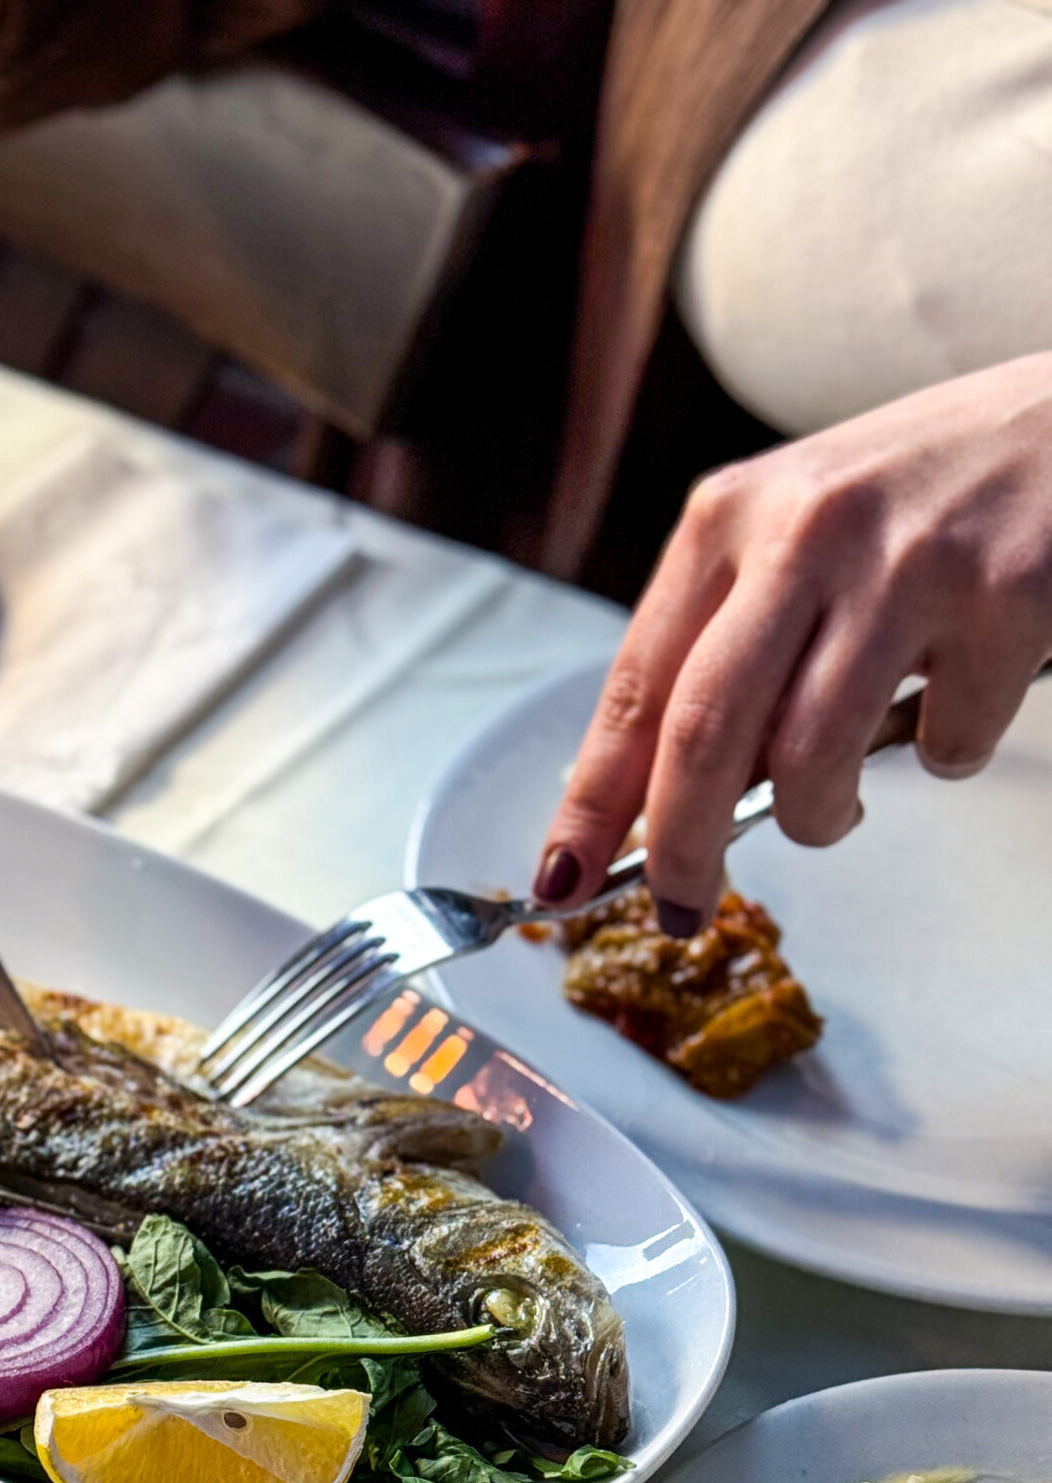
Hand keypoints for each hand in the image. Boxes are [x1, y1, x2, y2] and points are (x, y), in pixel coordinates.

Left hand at [532, 352, 1051, 932]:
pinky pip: (944, 745)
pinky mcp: (1005, 597)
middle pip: (702, 734)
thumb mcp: (801, 531)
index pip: (637, 686)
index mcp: (731, 515)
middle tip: (682, 908)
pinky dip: (946, 754)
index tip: (560, 880)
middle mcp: (806, 530)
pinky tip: (963, 696)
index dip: (592, 801)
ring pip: (812, 758)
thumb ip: (732, 641)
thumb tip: (662, 798)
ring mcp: (909, 563)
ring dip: (816, 818)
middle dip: (678, 850)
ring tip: (835, 807)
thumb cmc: (927, 491)